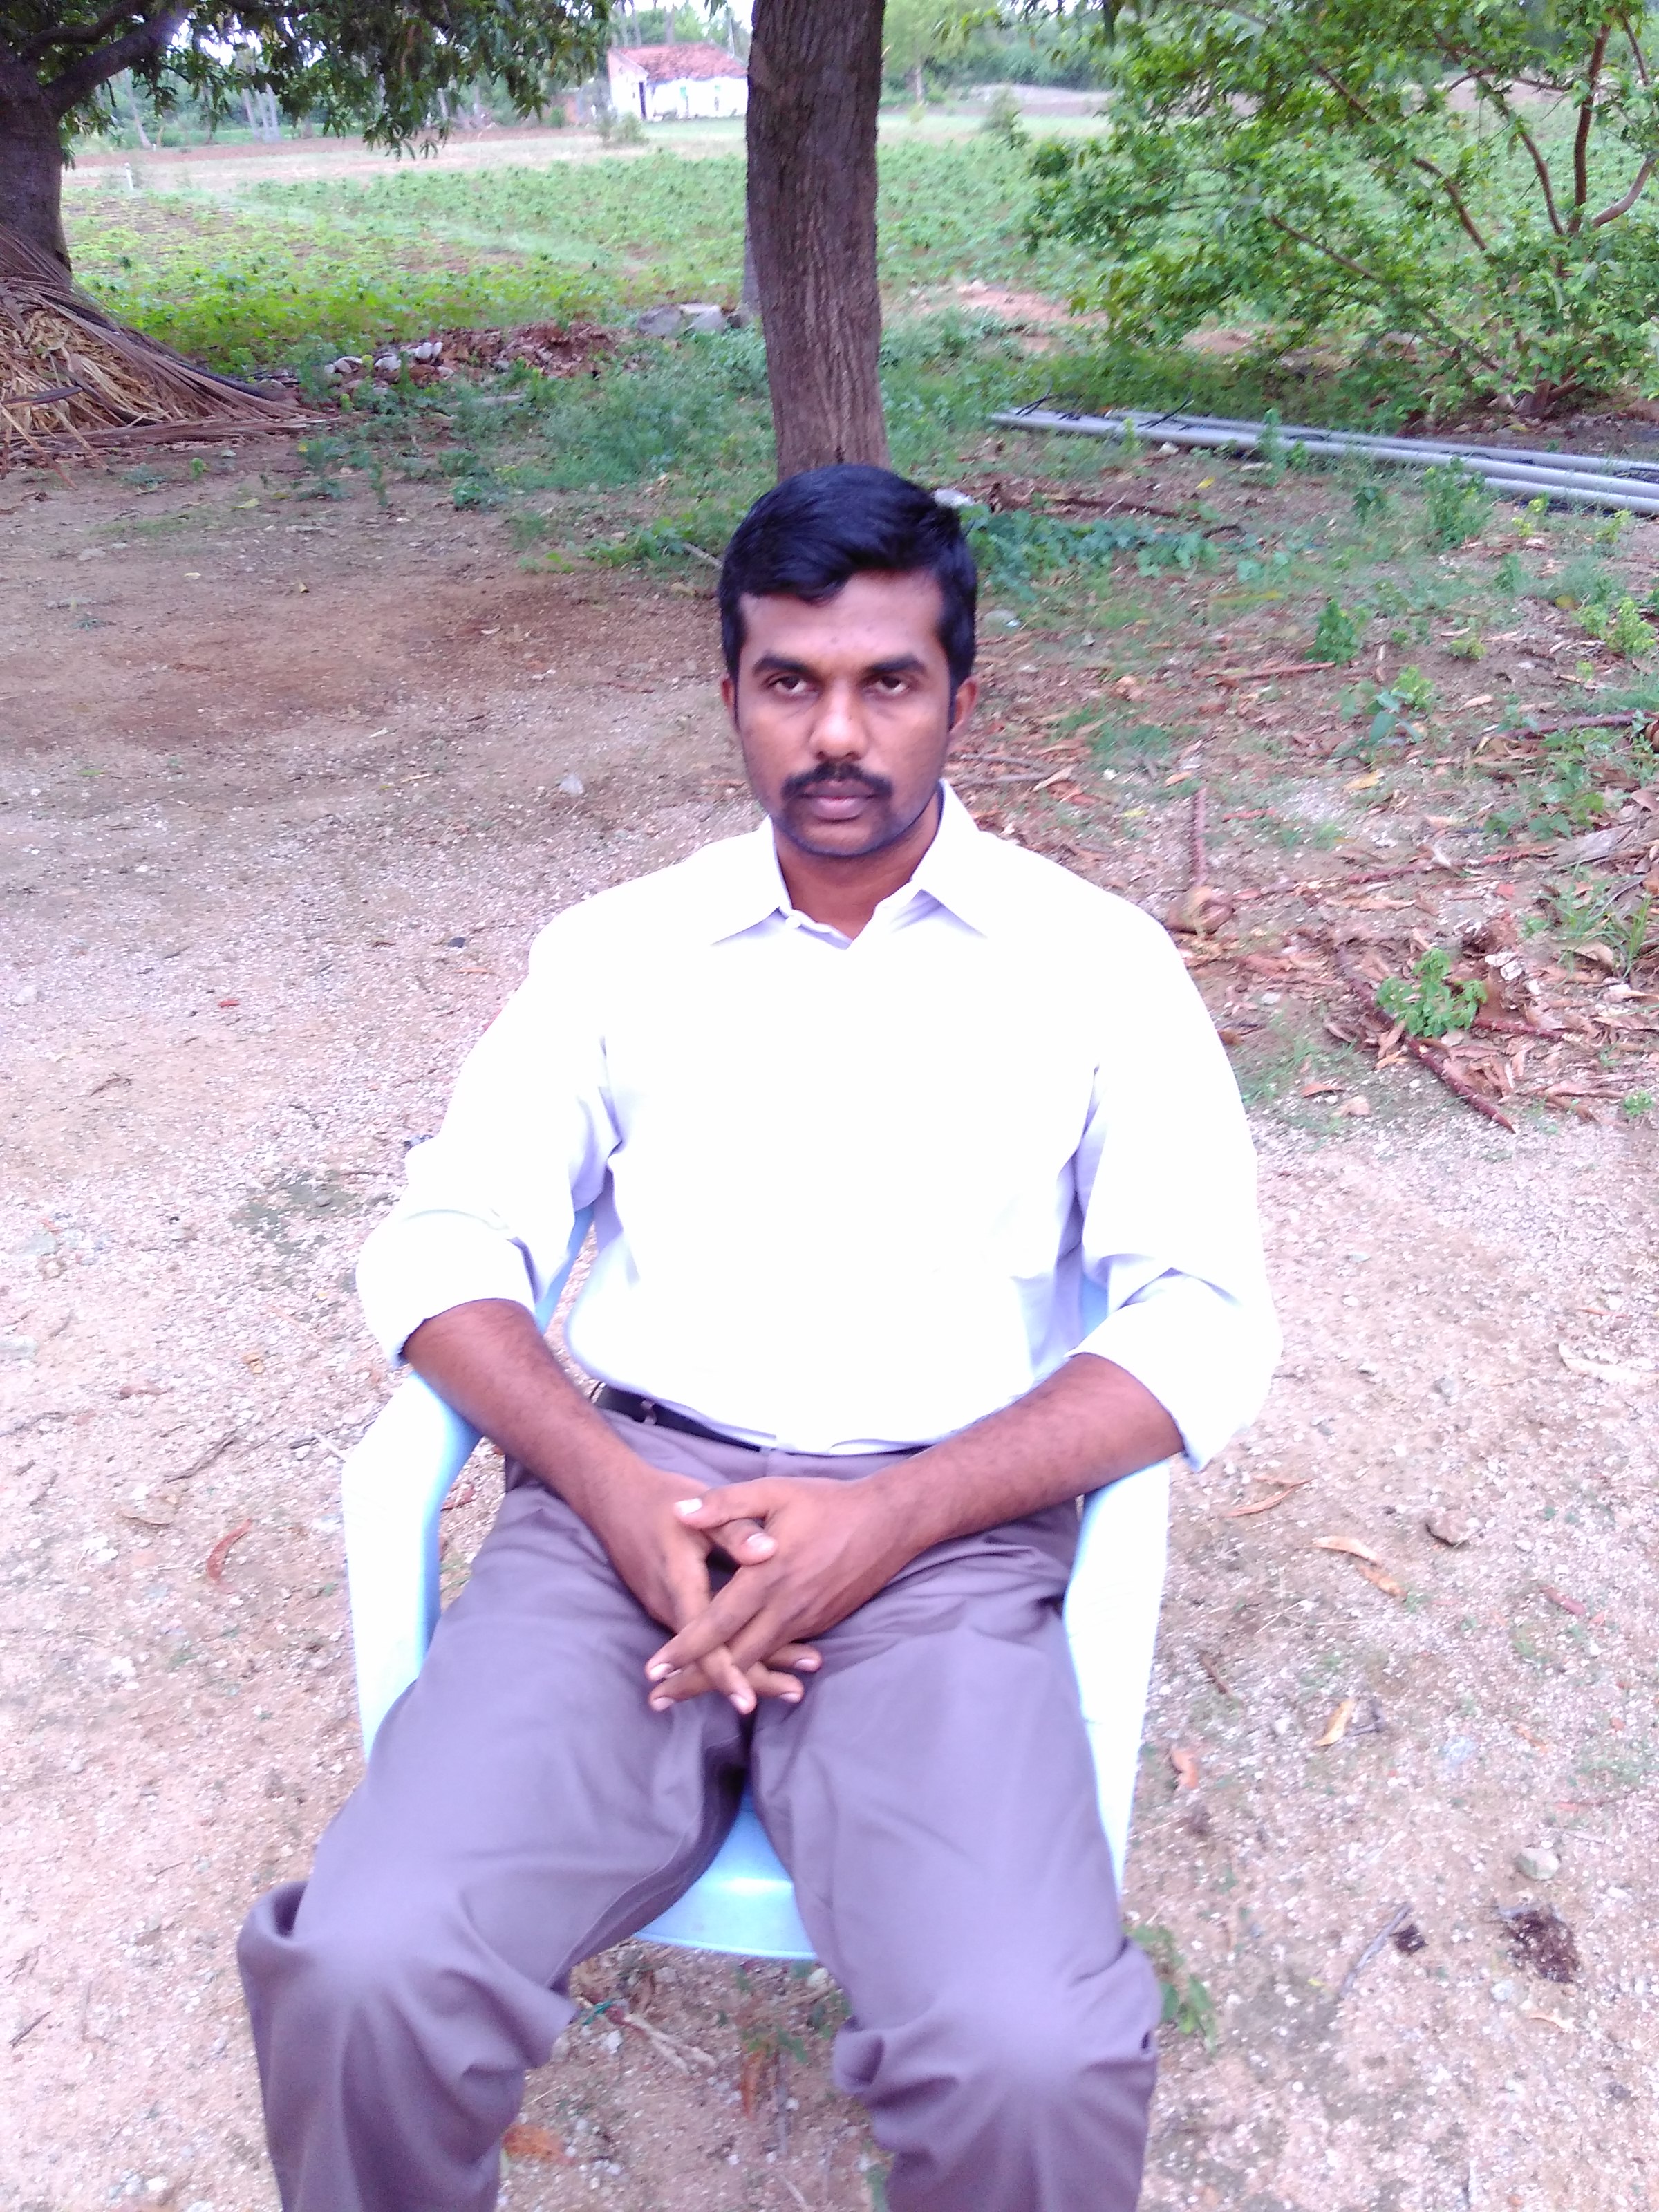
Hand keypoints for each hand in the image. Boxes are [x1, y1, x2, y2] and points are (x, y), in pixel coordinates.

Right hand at [581, 1456, 819, 1712]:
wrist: (613, 1500)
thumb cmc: (660, 1501)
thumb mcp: (697, 1508)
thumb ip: (735, 1531)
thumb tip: (770, 1552)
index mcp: (679, 1585)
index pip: (702, 1642)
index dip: (726, 1674)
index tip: (748, 1701)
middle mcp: (670, 1607)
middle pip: (709, 1660)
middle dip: (752, 1679)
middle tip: (796, 1691)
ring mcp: (669, 1610)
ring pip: (708, 1653)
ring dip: (749, 1667)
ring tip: (793, 1684)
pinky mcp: (672, 1607)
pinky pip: (703, 1641)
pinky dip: (735, 1651)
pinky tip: (767, 1658)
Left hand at [644, 1475, 918, 1708]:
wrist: (889, 1522)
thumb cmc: (828, 1503)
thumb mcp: (773, 1492)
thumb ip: (724, 1504)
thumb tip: (679, 1511)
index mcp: (767, 1577)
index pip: (716, 1624)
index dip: (683, 1649)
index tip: (653, 1671)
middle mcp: (785, 1608)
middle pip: (733, 1659)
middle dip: (694, 1682)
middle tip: (657, 1701)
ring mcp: (805, 1621)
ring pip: (757, 1662)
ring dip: (723, 1681)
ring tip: (688, 1693)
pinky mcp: (820, 1623)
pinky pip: (781, 1652)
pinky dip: (755, 1669)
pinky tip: (738, 1675)